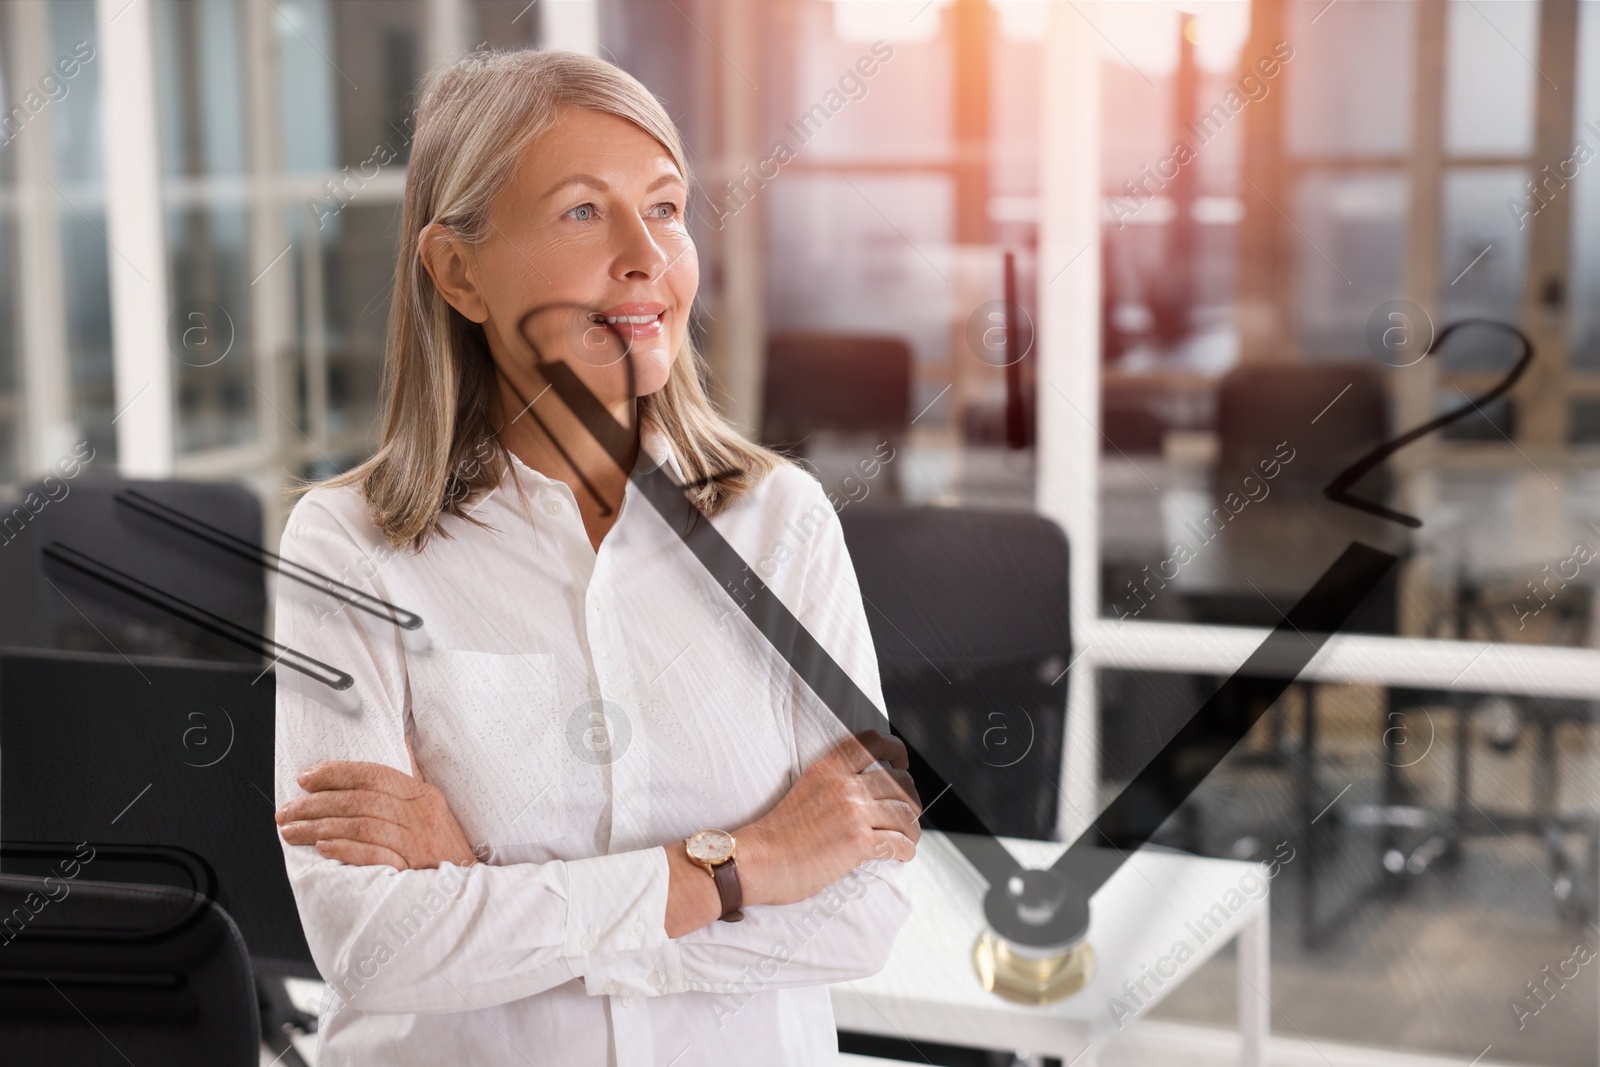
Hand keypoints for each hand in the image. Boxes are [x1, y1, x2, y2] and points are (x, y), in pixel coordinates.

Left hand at [276, 738, 478, 869]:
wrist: (466, 893)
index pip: (373, 775)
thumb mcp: (436, 808)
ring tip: (291, 831)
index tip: (306, 779)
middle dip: (315, 804)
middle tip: (286, 811)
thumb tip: (401, 740)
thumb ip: (413, 776)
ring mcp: (417, 843)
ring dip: (319, 827)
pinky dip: (345, 850)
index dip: (336, 773)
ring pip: (360, 825)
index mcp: (423, 796)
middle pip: (359, 800)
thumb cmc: (446, 851)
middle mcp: (420, 816)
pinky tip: (322, 848)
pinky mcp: (411, 870)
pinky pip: (373, 854)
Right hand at [735, 729, 920, 907]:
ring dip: (911, 829)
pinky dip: (905, 850)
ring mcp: (854, 813)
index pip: (872, 742)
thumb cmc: (776, 834)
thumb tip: (862, 794)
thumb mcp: (804, 790)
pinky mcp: (859, 843)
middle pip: (899, 782)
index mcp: (828, 769)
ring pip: (905, 814)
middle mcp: (845, 786)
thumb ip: (832, 785)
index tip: (901, 763)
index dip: (895, 750)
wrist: (757, 860)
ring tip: (907, 838)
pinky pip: (899, 843)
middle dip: (910, 799)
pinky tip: (900, 855)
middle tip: (907, 813)